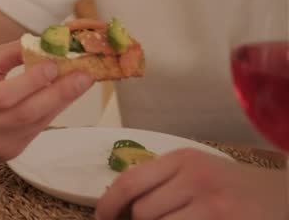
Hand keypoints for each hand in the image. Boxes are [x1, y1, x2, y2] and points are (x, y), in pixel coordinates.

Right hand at [0, 41, 93, 162]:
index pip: (1, 96)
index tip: (53, 65)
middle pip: (24, 114)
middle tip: (83, 76)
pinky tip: (59, 99)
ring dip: (60, 103)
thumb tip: (44, 44)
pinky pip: (34, 133)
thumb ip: (9, 54)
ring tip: (79, 84)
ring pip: (34, 125)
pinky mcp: (6, 155)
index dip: (30, 82)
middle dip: (58, 94)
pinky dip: (49, 114)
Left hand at [96, 148, 287, 219]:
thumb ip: (163, 181)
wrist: (284, 196)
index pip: (130, 181)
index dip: (109, 204)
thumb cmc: (235, 187)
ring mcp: (213, 205)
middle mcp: (196, 179)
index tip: (102, 218)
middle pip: (143, 212)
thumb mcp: (198, 172)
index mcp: (183, 160)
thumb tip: (118, 202)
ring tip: (176, 219)